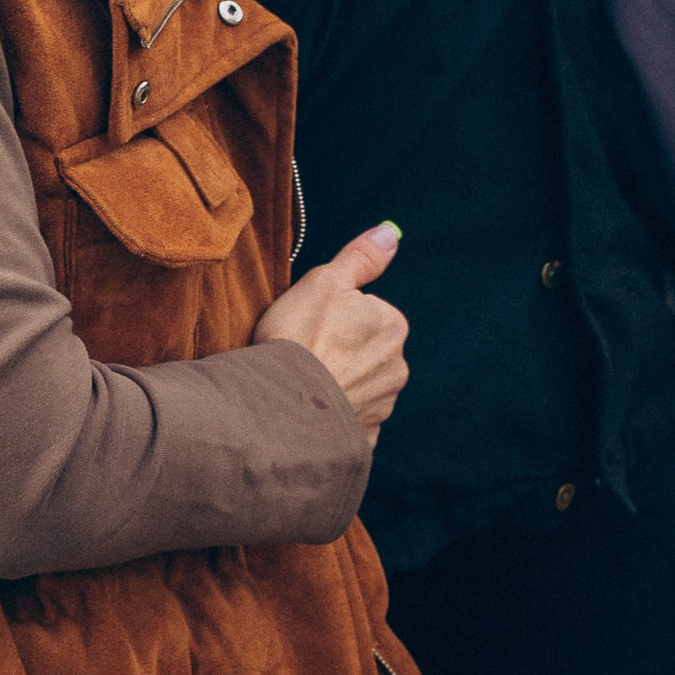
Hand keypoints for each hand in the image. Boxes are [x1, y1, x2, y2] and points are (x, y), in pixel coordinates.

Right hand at [255, 222, 409, 430]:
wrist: (277, 408)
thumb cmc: (298, 338)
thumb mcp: (326, 280)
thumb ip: (362, 257)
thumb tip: (390, 233)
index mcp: (393, 327)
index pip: (366, 312)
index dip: (334, 316)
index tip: (312, 325)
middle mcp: (396, 370)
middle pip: (364, 351)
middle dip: (340, 352)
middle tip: (305, 354)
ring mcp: (381, 408)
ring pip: (357, 386)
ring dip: (336, 385)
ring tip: (303, 383)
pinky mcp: (362, 441)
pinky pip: (347, 421)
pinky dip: (331, 417)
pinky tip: (308, 411)